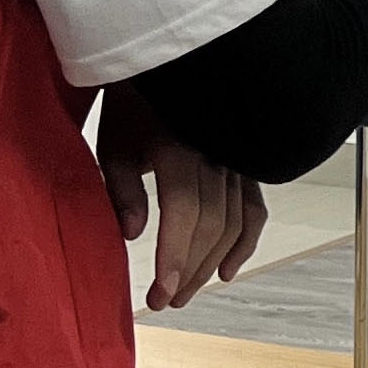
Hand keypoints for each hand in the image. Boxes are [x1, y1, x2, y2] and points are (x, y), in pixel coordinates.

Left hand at [97, 87, 267, 310]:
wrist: (174, 65)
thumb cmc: (136, 101)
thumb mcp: (114, 138)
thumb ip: (122, 187)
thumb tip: (132, 235)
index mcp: (179, 149)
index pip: (185, 212)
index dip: (174, 256)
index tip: (160, 294)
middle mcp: (216, 157)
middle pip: (211, 226)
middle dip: (189, 270)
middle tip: (165, 302)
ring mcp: (235, 162)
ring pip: (233, 224)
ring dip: (210, 265)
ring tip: (185, 292)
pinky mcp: (243, 166)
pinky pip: (254, 210)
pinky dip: (245, 243)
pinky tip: (227, 271)